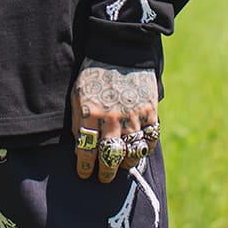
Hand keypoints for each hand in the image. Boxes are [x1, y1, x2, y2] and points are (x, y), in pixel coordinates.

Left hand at [71, 59, 158, 183]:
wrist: (120, 50)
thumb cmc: (94, 73)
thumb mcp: (78, 94)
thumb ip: (78, 120)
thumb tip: (80, 146)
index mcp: (89, 113)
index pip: (86, 151)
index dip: (85, 167)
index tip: (84, 174)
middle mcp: (111, 118)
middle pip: (110, 157)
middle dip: (105, 173)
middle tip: (103, 177)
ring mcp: (132, 115)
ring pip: (131, 152)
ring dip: (126, 164)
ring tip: (121, 166)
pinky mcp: (149, 111)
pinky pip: (150, 139)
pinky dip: (145, 148)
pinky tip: (139, 150)